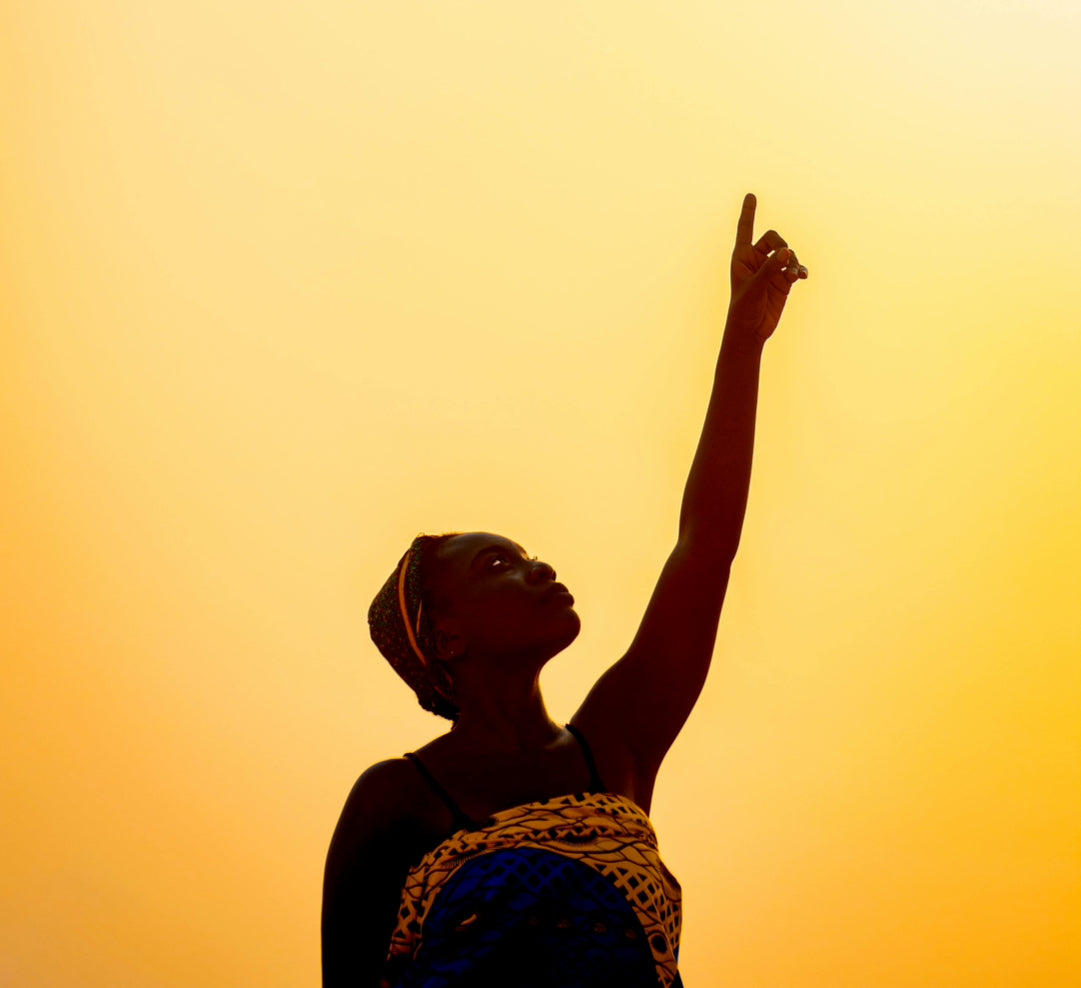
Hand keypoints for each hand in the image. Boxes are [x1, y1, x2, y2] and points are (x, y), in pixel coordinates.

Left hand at [727, 192, 806, 344]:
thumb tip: (788, 251)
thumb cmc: (744, 308)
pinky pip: (795, 268)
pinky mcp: (783, 281)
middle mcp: (756, 260)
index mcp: (741, 257)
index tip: (750, 195)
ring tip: (795, 274)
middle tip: (785, 257)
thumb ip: (770, 268)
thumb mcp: (755, 287)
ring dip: (793, 261)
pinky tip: (802, 276)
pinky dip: (799, 270)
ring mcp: (770, 270)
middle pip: (773, 239)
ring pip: (787, 254)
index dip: (748, 213)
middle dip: (781, 245)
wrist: (751, 330)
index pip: (745, 230)